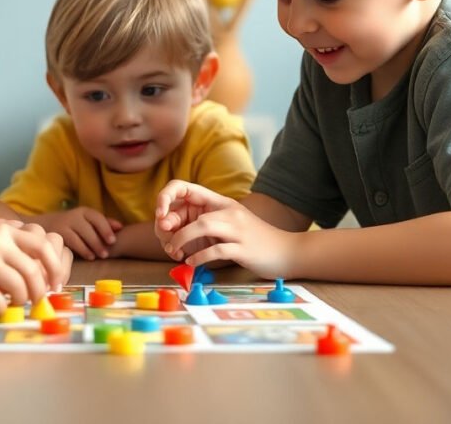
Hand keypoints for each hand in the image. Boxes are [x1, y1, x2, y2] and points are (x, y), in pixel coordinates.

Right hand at [0, 222, 67, 315]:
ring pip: (20, 288)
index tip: (55, 284)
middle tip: (37, 301)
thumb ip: (12, 245)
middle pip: (34, 271)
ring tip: (14, 304)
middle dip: (39, 291)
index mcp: (5, 229)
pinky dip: (1, 310)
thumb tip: (43, 270)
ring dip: (21, 301)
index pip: (43, 246)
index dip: (55, 267)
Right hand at [36, 208, 122, 259]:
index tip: (113, 240)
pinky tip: (89, 257)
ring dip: (91, 246)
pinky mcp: (57, 234)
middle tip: (107, 253)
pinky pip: (71, 242)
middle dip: (99, 241)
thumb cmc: (74, 226)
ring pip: (79, 236)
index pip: (97, 217)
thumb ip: (103, 224)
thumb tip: (121, 227)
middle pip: (88, 228)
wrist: (45, 226)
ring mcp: (64, 224)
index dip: (106, 228)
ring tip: (100, 256)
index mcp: (84, 211)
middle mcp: (74, 216)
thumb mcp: (87, 222)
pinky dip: (82, 250)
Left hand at [156, 180, 295, 278]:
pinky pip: (217, 250)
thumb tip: (173, 231)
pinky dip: (200, 257)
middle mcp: (230, 212)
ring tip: (174, 252)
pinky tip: (192, 262)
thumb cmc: (256, 241)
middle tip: (166, 242)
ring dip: (182, 239)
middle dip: (173, 224)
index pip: (187, 188)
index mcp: (223, 204)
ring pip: (202, 225)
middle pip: (193, 209)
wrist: (289, 251)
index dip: (168, 196)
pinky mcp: (244, 248)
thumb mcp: (231, 224)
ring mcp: (238, 229)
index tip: (161, 217)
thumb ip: (208, 224)